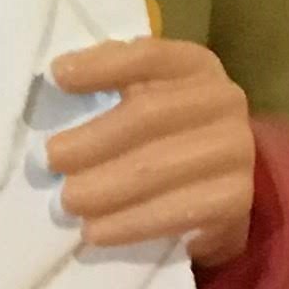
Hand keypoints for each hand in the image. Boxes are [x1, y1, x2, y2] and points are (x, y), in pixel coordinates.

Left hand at [44, 35, 257, 264]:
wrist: (223, 190)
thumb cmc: (168, 135)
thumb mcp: (151, 94)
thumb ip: (114, 78)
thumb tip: (60, 74)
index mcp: (197, 67)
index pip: (149, 57)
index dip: (102, 65)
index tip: (57, 78)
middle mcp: (223, 101)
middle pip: (149, 115)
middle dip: (92, 140)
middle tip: (53, 161)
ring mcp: (235, 151)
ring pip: (157, 167)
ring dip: (103, 188)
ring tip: (68, 202)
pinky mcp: (233, 200)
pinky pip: (173, 213)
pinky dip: (127, 224)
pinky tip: (95, 232)